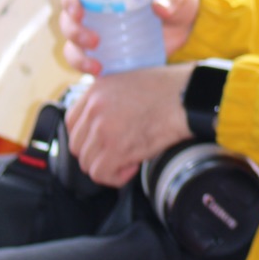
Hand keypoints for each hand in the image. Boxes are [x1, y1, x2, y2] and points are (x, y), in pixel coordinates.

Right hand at [58, 0, 199, 75]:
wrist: (184, 26)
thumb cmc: (175, 0)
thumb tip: (159, 6)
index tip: (77, 10)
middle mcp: (95, 10)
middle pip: (68, 19)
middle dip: (73, 31)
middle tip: (95, 40)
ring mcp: (97, 33)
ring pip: (72, 44)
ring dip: (76, 55)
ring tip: (96, 65)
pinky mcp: (105, 54)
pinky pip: (84, 62)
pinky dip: (85, 68)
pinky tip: (99, 73)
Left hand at [61, 66, 191, 187]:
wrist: (187, 97)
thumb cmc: (167, 90)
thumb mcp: (128, 82)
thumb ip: (108, 101)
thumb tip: (101, 127)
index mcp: (95, 90)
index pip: (71, 123)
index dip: (86, 137)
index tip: (101, 142)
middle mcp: (94, 108)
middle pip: (77, 146)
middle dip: (96, 154)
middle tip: (118, 154)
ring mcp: (103, 128)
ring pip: (88, 163)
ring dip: (108, 166)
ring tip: (129, 159)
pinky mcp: (116, 147)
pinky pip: (101, 174)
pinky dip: (116, 177)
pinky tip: (132, 167)